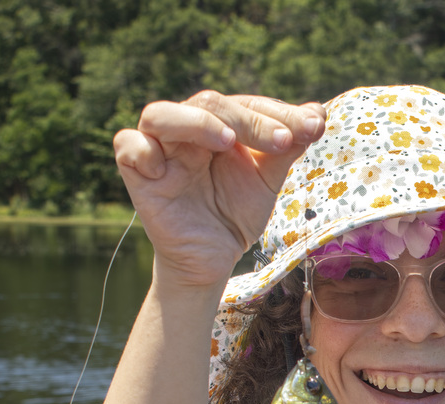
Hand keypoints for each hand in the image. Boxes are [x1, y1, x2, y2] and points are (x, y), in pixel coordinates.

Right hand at [114, 91, 325, 288]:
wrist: (214, 260)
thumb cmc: (235, 214)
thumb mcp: (266, 181)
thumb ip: (285, 147)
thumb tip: (316, 113)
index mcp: (218, 124)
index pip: (244, 104)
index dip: (276, 112)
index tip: (312, 126)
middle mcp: (187, 129)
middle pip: (208, 103)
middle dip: (250, 119)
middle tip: (283, 139)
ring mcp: (160, 149)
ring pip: (160, 115)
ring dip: (196, 121)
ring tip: (228, 140)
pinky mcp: (138, 173)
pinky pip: (128, 146)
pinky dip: (143, 149)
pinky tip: (168, 167)